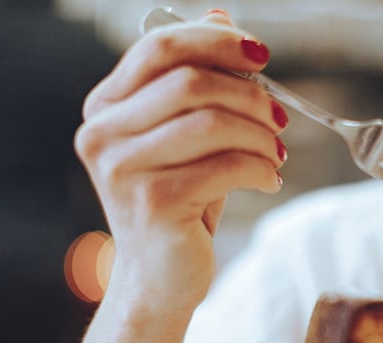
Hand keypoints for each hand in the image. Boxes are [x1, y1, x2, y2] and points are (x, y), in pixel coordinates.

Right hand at [75, 11, 288, 313]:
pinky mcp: (152, 203)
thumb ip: (198, 79)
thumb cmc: (180, 201)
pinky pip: (226, 166)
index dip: (217, 42)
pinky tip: (269, 180)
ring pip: (212, 123)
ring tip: (276, 155)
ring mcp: (122, 169)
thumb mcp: (188, 136)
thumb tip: (221, 16)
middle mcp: (102, 133)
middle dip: (250, 96)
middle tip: (280, 118)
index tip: (261, 56)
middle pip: (191, 82)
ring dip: (261, 136)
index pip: (160, 48)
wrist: (161, 276)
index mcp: (106, 107)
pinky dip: (261, 169)